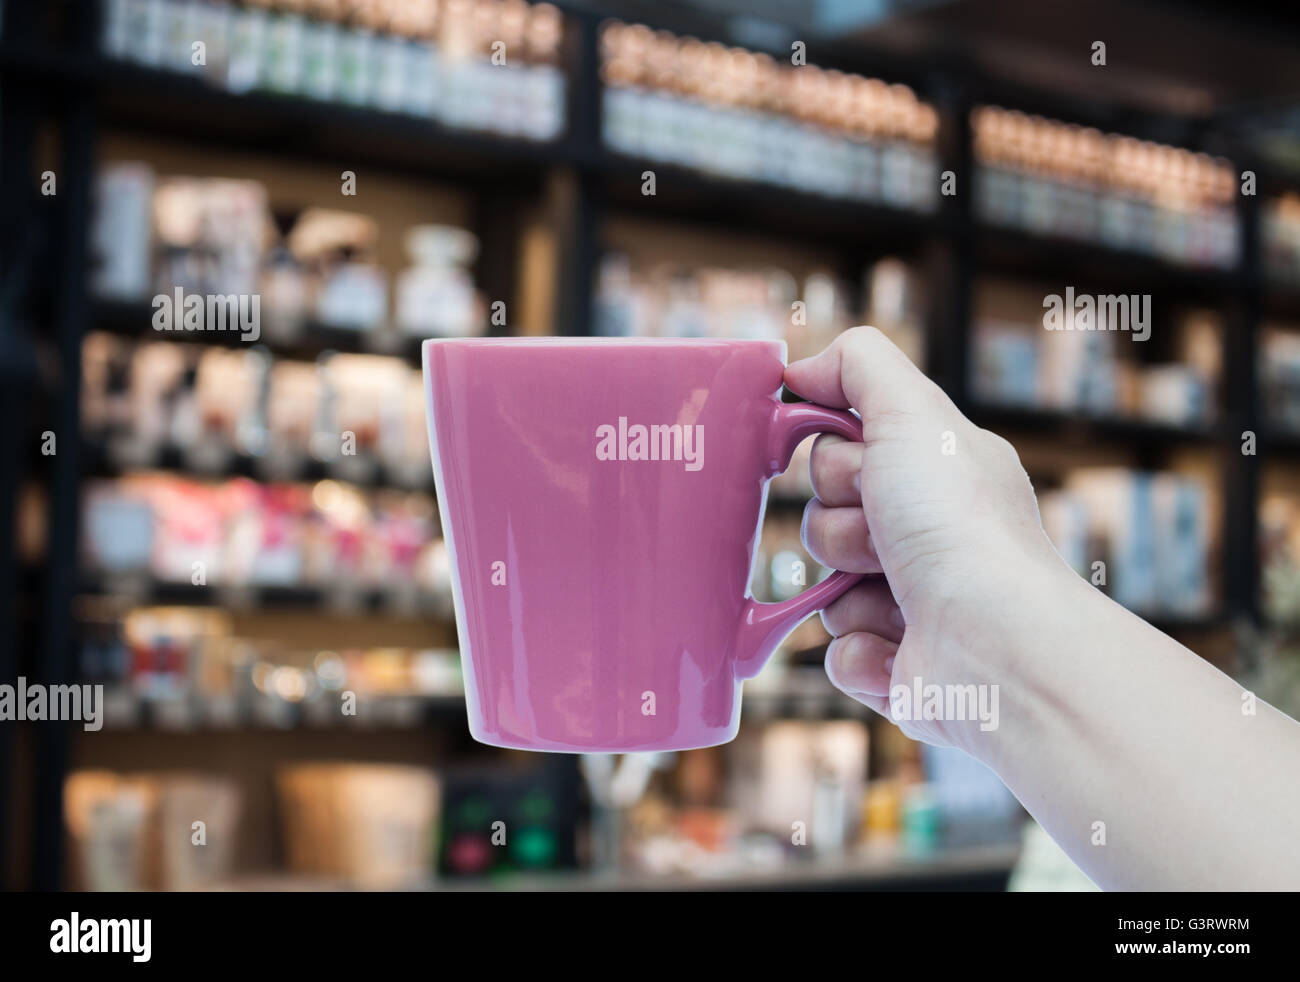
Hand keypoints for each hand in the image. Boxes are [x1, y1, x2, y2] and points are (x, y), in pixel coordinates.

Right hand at [785, 326, 1072, 753]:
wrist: (996, 645)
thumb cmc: (962, 527)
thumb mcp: (912, 414)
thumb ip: (859, 366)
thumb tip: (804, 369)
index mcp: (938, 474)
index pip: (844, 450)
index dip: (835, 458)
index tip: (859, 466)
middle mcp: (931, 533)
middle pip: (824, 516)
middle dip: (841, 525)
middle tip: (886, 535)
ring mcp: (914, 601)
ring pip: (824, 586)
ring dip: (849, 589)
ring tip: (899, 597)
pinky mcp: (899, 665)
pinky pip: (837, 649)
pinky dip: (859, 649)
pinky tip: (899, 646)